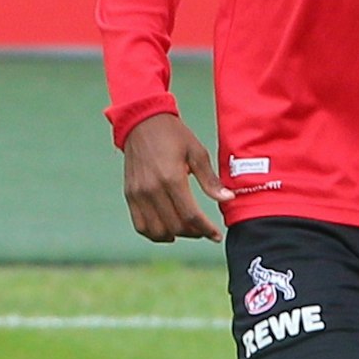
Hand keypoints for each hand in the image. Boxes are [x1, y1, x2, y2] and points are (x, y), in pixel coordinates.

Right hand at [121, 114, 233, 242]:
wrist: (142, 122)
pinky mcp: (130, 195)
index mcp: (172, 178)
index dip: (206, 229)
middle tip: (204, 230)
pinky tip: (168, 231)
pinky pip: (140, 225)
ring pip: (156, 230)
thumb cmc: (174, 135)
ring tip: (188, 231)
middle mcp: (152, 189)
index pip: (190, 215)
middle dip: (193, 233)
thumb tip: (228, 198)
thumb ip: (210, 180)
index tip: (216, 236)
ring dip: (174, 236)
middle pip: (174, 226)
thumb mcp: (197, 152)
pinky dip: (154, 233)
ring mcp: (138, 194)